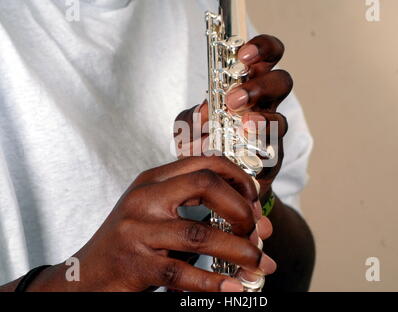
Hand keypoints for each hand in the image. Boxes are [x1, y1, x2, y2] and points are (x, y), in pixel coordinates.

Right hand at [26, 156, 274, 291]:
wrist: (86, 274)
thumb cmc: (132, 240)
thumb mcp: (158, 211)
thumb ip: (198, 208)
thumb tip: (258, 222)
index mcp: (154, 179)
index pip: (205, 162)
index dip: (238, 177)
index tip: (255, 198)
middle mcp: (145, 198)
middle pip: (206, 185)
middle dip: (241, 208)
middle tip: (256, 230)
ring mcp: (137, 230)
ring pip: (200, 234)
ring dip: (238, 250)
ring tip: (258, 263)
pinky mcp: (135, 264)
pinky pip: (182, 272)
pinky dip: (213, 283)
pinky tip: (232, 288)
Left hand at [175, 34, 291, 200]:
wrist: (213, 182)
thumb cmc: (204, 146)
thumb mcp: (188, 128)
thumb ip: (191, 118)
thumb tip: (204, 112)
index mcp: (247, 87)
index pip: (265, 57)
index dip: (261, 49)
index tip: (243, 54)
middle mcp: (263, 107)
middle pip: (282, 82)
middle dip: (262, 86)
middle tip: (235, 99)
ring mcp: (270, 135)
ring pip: (282, 120)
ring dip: (262, 121)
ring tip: (243, 126)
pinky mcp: (270, 160)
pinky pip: (273, 153)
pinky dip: (257, 154)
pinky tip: (244, 152)